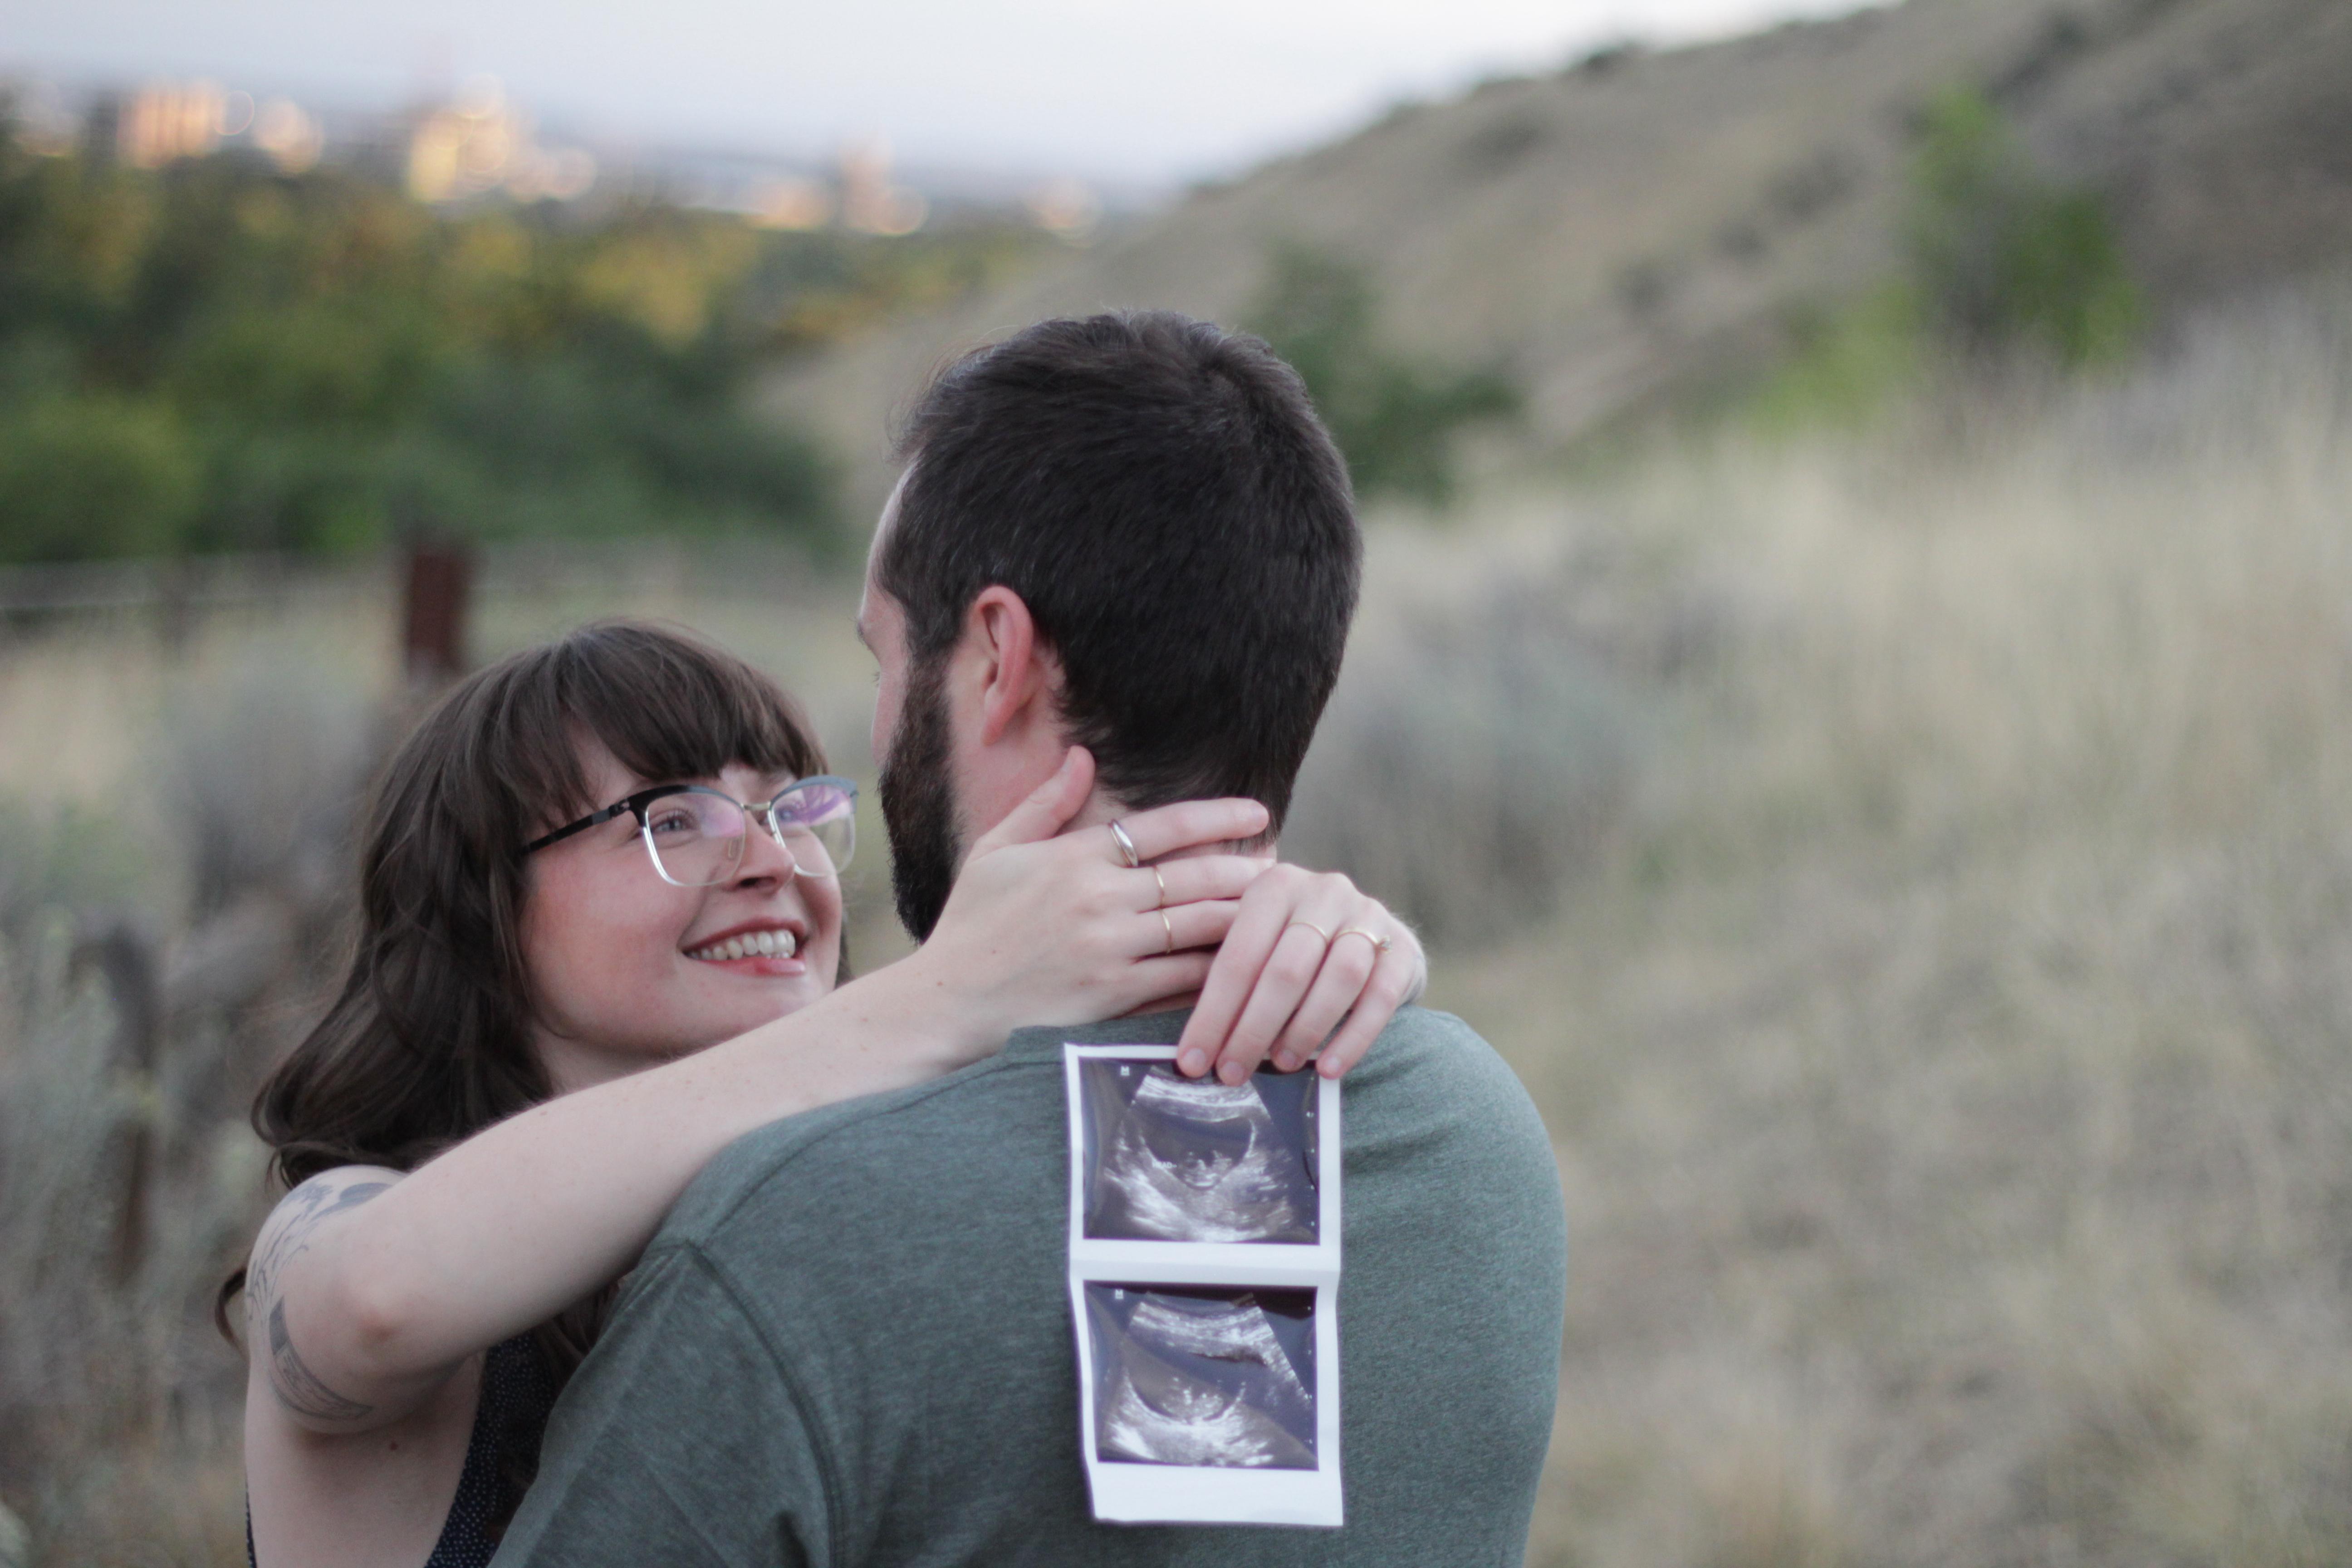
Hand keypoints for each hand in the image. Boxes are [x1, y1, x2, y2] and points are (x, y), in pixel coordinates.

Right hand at [909, 749, 1271, 1044]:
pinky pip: (1182, 977)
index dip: (1217, 816)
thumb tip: (1082, 758)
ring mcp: (1109, 948)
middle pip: (1194, 876)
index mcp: (1074, 857)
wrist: (951, 1002)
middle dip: (1245, 868)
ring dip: (1243, 916)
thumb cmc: (971, 925)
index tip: (1258, 811)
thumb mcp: (995, 852)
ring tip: (1277, 910)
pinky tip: (1247, 962)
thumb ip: (1044, 805)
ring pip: (1198, 925)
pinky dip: (1218, 967)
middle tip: (1282, 865)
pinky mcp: (1113, 995)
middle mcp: (1098, 898)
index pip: (1162, 827)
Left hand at [1174, 865, 1425, 1083]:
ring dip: (1304, 1030)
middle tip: (1232, 1074)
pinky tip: (1327, 1068)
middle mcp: (1323, 892)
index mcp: (1275, 887)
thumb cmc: (1293, 946)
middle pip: (1286, 969)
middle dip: (1253, 1029)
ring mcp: (1368, 916)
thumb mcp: (1258, 946)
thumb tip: (1195, 1052)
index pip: (1238, 958)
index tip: (1192, 1063)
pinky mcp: (1402, 948)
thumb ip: (1232, 986)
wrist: (1369, 931)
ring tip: (1280, 1065)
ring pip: (1338, 979)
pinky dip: (1352, 1038)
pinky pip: (1379, 999)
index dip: (1213, 1015)